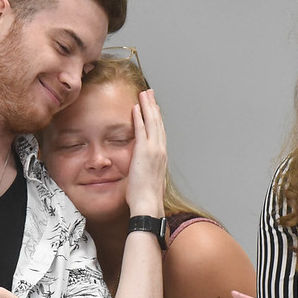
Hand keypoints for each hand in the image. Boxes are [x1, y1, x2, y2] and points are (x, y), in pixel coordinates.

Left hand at [124, 89, 167, 217]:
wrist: (148, 204)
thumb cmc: (147, 198)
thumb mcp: (149, 180)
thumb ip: (148, 170)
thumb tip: (144, 169)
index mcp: (162, 157)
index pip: (160, 132)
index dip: (157, 117)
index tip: (154, 107)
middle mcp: (160, 151)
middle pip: (158, 123)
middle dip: (154, 106)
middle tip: (150, 93)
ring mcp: (153, 150)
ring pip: (152, 122)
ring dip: (148, 106)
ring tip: (144, 94)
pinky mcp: (143, 152)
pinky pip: (141, 130)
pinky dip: (140, 117)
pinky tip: (136, 107)